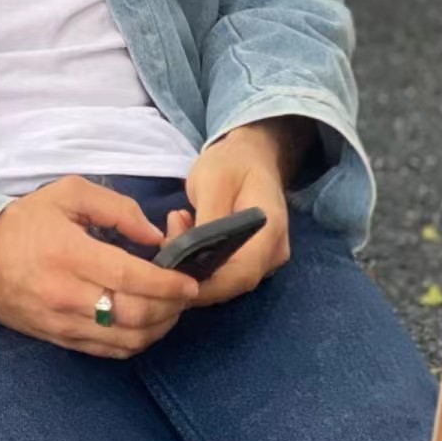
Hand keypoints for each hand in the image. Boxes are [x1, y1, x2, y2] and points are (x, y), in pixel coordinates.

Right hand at [0, 175, 200, 358]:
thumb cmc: (24, 222)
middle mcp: (67, 295)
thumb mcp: (67, 194)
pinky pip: (109, 351)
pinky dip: (136, 341)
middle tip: (186, 293)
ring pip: (127, 339)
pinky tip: (146, 323)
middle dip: (171, 307)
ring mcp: (63, 323)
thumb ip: (116, 208)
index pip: (130, 277)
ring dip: (159, 328)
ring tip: (171, 308)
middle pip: (135, 315)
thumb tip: (153, 235)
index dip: (168, 283)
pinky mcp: (60, 340)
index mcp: (70, 254)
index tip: (190, 280)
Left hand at [182, 124, 292, 309]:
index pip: (241, 274)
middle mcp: (273, 252)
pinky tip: (186, 233)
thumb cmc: (232, 163)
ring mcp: (265, 259)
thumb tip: (191, 258)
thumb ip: (206, 222)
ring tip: (177, 226)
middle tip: (167, 239)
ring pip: (226, 279)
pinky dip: (201, 259)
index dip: (207, 285)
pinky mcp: (252, 259)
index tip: (172, 278)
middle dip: (193, 272)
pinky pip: (225, 270)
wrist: (251, 155)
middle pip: (232, 282)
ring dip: (194, 263)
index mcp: (270, 231)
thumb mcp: (212, 182)